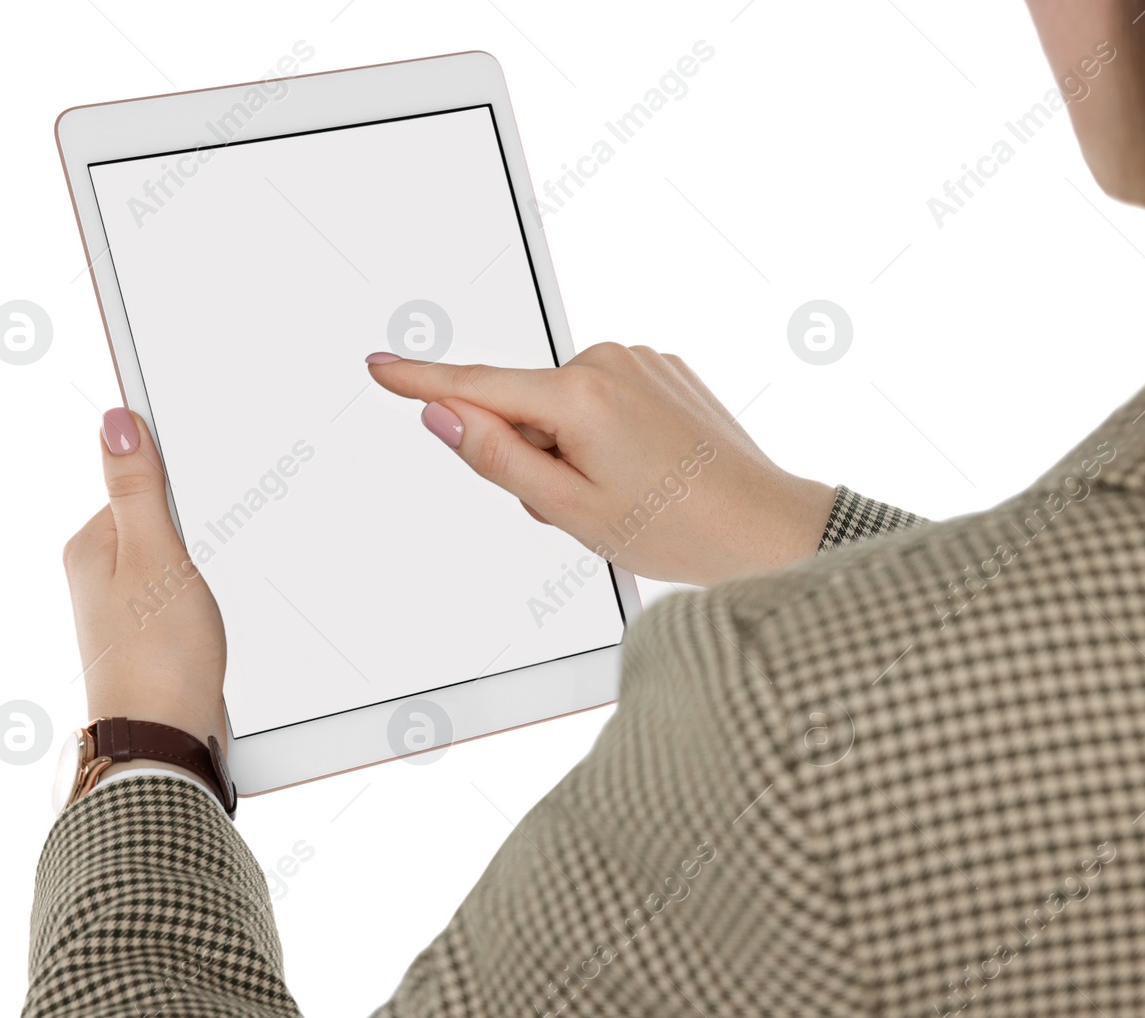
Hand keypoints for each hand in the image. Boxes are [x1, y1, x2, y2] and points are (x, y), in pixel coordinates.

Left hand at [62, 408, 227, 753]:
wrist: (163, 739)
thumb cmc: (159, 657)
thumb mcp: (155, 555)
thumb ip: (137, 488)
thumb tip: (115, 422)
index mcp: (90, 545)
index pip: (137, 483)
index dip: (177, 486)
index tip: (199, 512)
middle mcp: (97, 574)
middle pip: (157, 521)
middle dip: (193, 532)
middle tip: (203, 568)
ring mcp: (121, 608)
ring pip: (173, 560)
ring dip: (200, 570)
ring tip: (205, 602)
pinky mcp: (148, 635)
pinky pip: (178, 592)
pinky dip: (200, 597)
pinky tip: (207, 618)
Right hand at [367, 342, 836, 585]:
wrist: (765, 526)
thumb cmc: (678, 529)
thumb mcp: (567, 509)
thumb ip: (496, 457)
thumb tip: (443, 414)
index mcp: (579, 395)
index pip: (476, 384)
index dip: (420, 381)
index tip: (379, 366)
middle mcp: (609, 361)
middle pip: (525, 406)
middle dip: (534, 454)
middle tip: (583, 504)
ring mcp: (641, 361)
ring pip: (565, 407)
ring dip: (571, 447)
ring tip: (622, 492)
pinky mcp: (664, 370)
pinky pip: (605, 400)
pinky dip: (606, 434)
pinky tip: (645, 470)